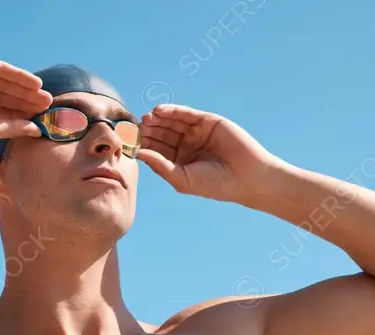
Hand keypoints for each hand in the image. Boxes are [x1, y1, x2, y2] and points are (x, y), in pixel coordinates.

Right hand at [0, 46, 52, 142]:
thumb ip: (13, 128)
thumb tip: (37, 131)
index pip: (2, 110)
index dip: (21, 114)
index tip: (41, 119)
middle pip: (7, 95)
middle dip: (27, 101)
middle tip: (48, 106)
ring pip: (6, 82)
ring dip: (27, 89)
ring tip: (46, 97)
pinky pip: (2, 68)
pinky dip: (19, 76)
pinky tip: (35, 84)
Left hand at [137, 104, 283, 201]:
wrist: (247, 176)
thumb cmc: (215, 184)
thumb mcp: (182, 178)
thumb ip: (160, 165)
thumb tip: (138, 154)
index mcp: (177, 161)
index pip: (155, 149)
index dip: (142, 145)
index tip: (127, 142)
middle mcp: (184, 145)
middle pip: (160, 133)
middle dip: (147, 130)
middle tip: (134, 127)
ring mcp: (195, 132)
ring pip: (170, 122)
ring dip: (157, 119)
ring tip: (146, 118)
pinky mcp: (206, 121)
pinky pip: (185, 113)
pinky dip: (172, 110)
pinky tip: (159, 111)